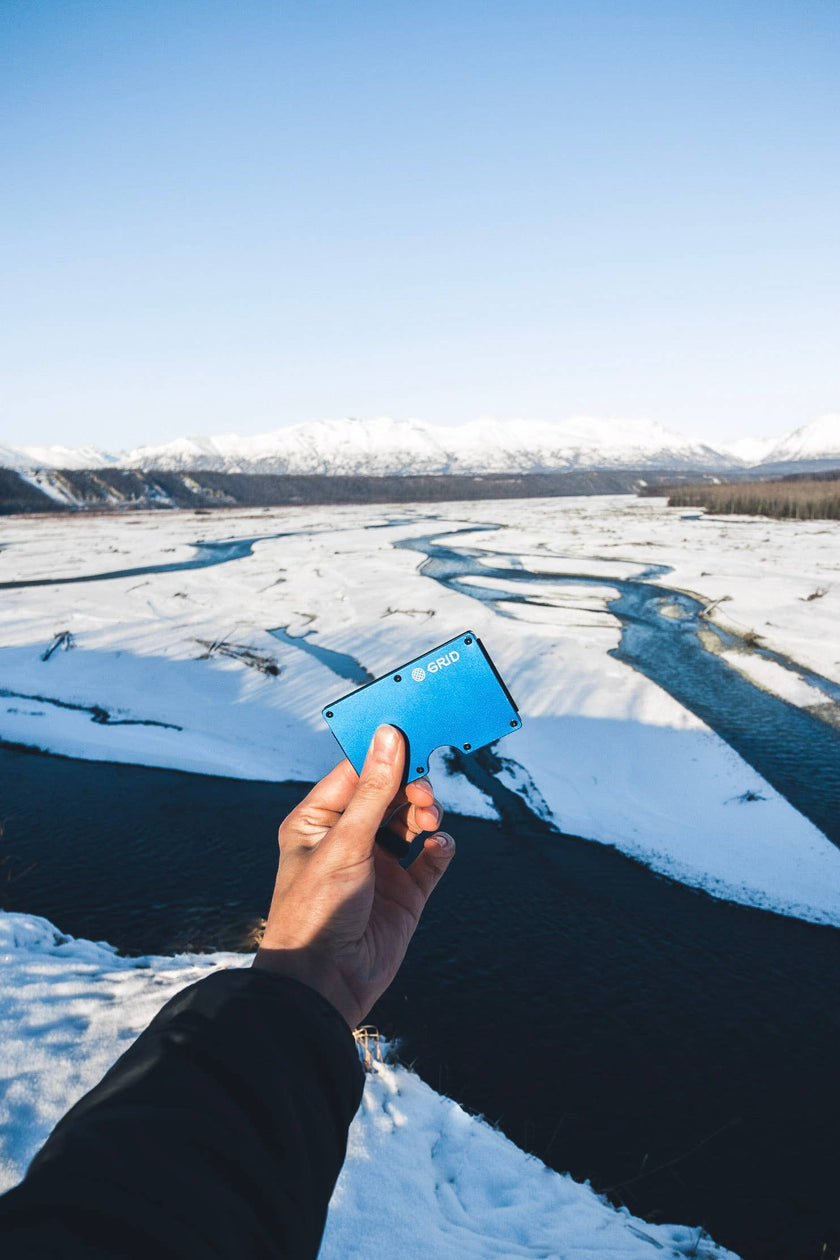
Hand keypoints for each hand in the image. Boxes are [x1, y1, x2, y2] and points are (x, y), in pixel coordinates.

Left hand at [253, 725, 454, 1027]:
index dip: (384, 752)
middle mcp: (348, 838)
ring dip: (427, 812)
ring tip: (430, 821)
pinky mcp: (405, 893)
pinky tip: (438, 847)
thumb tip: (390, 735)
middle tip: (424, 790)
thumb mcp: (345, 844)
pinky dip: (440, 847)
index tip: (413, 731)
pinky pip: (431, 857)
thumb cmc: (315, 910)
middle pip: (389, 792)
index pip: (355, 771)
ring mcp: (378, 865)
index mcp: (318, 820)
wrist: (325, 987)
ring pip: (413, 820)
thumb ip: (374, 790)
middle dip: (411, 784)